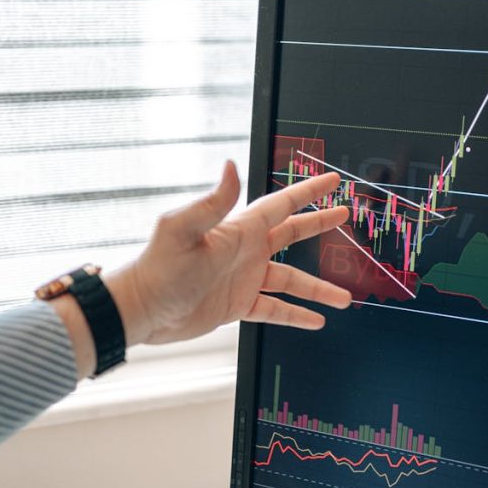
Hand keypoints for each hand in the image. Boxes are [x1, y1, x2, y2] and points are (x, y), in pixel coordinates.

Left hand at [107, 161, 351, 346]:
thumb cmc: (158, 268)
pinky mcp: (237, 304)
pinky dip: (295, 315)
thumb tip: (231, 166)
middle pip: (292, 234)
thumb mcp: (184, 230)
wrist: (142, 309)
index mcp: (239, 230)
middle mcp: (245, 251)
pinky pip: (274, 309)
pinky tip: (316, 321)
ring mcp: (243, 278)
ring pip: (291, 281)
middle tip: (345, 214)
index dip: (307, 192)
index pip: (281, 205)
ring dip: (317, 288)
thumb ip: (213, 203)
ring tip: (346, 298)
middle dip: (319, 224)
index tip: (331, 180)